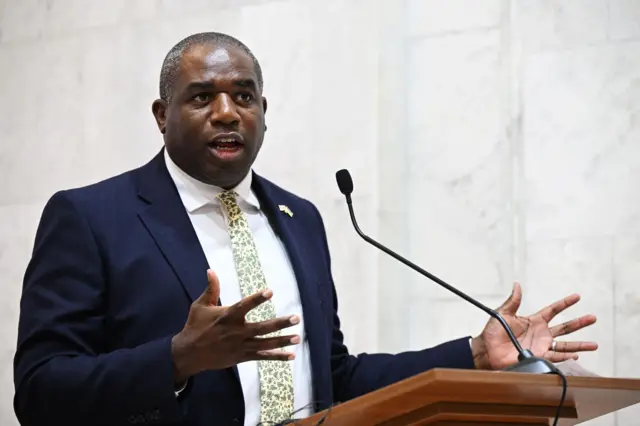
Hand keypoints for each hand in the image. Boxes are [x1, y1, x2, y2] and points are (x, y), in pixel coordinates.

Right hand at [171, 270, 299, 384]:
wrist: (189, 354)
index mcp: (227, 316)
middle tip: (296, 318)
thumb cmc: (195, 326)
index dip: (257, 299)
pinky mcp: (242, 357)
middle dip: (280, 323)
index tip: (270, 292)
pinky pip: (262, 356)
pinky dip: (277, 357)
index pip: (244, 306)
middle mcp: (236, 332)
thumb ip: (211, 289)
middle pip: (262, 328)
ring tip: (297, 337)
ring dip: (282, 341)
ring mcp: (241, 346)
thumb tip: (211, 270)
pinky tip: (291, 355)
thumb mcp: (200, 306)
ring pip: (265, 343)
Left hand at [471, 283, 597, 369]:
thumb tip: (516, 284)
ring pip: (565, 345)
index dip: (565, 303)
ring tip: (595, 344)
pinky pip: (555, 357)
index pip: (553, 310)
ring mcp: (541, 346)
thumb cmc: (493, 332)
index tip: (577, 297)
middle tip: (593, 318)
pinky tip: (576, 355)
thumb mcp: (503, 313)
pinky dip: (566, 357)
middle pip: (565, 327)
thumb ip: (513, 301)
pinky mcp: (538, 357)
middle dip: (579, 323)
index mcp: (534, 321)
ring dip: (580, 345)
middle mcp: (541, 333)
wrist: (487, 350)